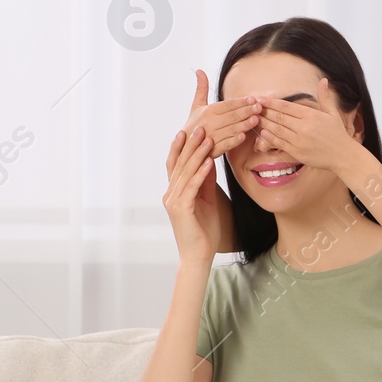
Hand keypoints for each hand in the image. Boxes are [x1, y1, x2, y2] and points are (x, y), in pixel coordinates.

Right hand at [161, 124, 221, 264]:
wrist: (200, 256)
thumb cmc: (204, 230)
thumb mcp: (207, 199)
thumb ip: (205, 181)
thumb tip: (210, 159)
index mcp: (175, 191)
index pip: (176, 164)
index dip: (181, 146)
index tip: (188, 128)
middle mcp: (170, 194)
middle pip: (180, 164)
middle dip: (190, 144)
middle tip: (200, 126)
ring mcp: (173, 201)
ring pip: (185, 172)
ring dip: (197, 154)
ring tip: (207, 138)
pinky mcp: (181, 210)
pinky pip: (191, 187)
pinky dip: (200, 173)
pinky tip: (209, 162)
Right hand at [167, 70, 262, 174]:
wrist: (186, 148)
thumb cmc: (195, 125)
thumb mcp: (196, 106)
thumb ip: (201, 88)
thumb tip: (199, 70)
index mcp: (207, 111)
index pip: (227, 105)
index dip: (240, 101)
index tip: (253, 98)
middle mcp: (209, 123)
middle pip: (231, 116)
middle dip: (246, 111)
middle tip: (260, 107)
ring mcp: (211, 137)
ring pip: (230, 129)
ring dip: (244, 124)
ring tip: (256, 119)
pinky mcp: (212, 150)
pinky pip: (224, 145)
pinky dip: (234, 141)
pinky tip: (244, 137)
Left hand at [254, 78, 358, 171]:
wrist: (343, 156)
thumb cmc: (337, 133)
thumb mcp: (332, 112)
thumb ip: (325, 96)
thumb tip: (324, 80)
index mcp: (311, 115)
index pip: (287, 106)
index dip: (272, 102)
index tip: (261, 98)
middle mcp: (304, 127)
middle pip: (279, 117)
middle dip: (265, 111)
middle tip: (253, 107)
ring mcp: (300, 141)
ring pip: (277, 130)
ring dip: (265, 123)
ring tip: (254, 118)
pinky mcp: (298, 153)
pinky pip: (280, 143)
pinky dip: (270, 137)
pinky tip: (263, 132)